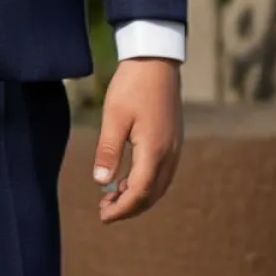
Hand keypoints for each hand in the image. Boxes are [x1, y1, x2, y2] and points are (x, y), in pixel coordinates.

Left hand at [91, 59, 182, 223]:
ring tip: (112, 198)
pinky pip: (163, 173)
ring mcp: (175, 147)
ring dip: (138, 197)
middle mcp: (169, 153)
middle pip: (152, 194)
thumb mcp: (113, 117)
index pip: (140, 193)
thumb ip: (108, 151)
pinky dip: (146, 184)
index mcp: (154, 150)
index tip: (102, 216)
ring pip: (159, 186)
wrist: (156, 60)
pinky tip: (127, 179)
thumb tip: (101, 183)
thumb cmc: (132, 85)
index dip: (121, 209)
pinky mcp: (174, 140)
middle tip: (104, 211)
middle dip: (129, 208)